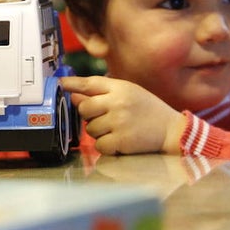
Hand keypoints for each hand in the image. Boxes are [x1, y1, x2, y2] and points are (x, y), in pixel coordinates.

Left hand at [60, 76, 186, 155]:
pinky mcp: (121, 141)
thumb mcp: (128, 93)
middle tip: (105, 118)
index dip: (72, 84)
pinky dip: (106, 146)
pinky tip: (120, 141)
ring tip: (117, 129)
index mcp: (120, 88)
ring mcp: (119, 122)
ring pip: (90, 129)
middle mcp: (118, 102)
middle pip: (84, 109)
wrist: (171, 129)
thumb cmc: (147, 110)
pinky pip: (99, 145)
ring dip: (99, 132)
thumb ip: (102, 94)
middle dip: (89, 116)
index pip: (89, 83)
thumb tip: (74, 96)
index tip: (59, 83)